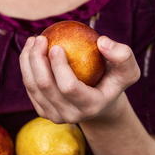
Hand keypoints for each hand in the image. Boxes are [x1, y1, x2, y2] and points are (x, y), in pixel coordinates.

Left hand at [19, 34, 139, 123]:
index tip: (56, 45)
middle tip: (40, 38)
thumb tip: (102, 42)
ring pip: (33, 87)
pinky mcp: (43, 112)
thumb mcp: (127, 69)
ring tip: (32, 40)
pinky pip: (30, 88)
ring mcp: (54, 116)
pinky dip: (26, 68)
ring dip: (27, 61)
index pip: (69, 87)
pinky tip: (30, 50)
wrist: (100, 102)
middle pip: (45, 87)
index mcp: (90, 106)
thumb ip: (122, 55)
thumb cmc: (114, 80)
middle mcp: (70, 116)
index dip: (58, 66)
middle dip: (37, 60)